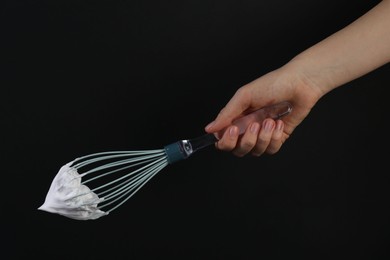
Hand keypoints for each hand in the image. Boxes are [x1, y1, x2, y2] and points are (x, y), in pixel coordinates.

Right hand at [204, 63, 322, 156]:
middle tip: (254, 124)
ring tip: (270, 121)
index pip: (223, 140)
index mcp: (237, 118)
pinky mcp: (278, 138)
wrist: (300, 84)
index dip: (226, 141)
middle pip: (238, 150)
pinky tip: (280, 124)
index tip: (233, 130)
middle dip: (247, 140)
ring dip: (263, 137)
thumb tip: (209, 129)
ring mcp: (263, 135)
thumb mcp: (244, 96)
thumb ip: (226, 114)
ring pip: (255, 151)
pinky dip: (275, 139)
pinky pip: (271, 149)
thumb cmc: (272, 84)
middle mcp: (248, 129)